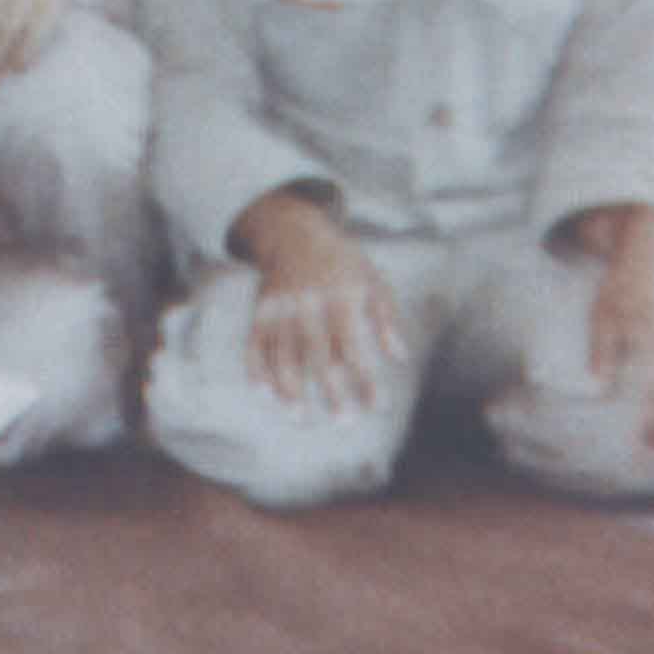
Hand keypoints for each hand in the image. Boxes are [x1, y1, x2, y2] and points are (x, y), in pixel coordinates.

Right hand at [231, 186, 407, 410]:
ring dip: (289, 389)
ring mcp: (280, 307)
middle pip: (318, 356)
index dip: (365, 379)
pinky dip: (256, 369)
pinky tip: (264, 393)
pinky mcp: (259, 309)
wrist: (294, 230)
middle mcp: (308, 304)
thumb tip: (399, 358)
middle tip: (344, 422)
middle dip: (331, 391)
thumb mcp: (373, 280)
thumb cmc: (342, 262)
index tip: (377, 407)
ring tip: (300, 418)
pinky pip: (254, 344)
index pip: (353, 347)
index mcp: (340, 297)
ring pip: (281, 355)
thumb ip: (386, 319)